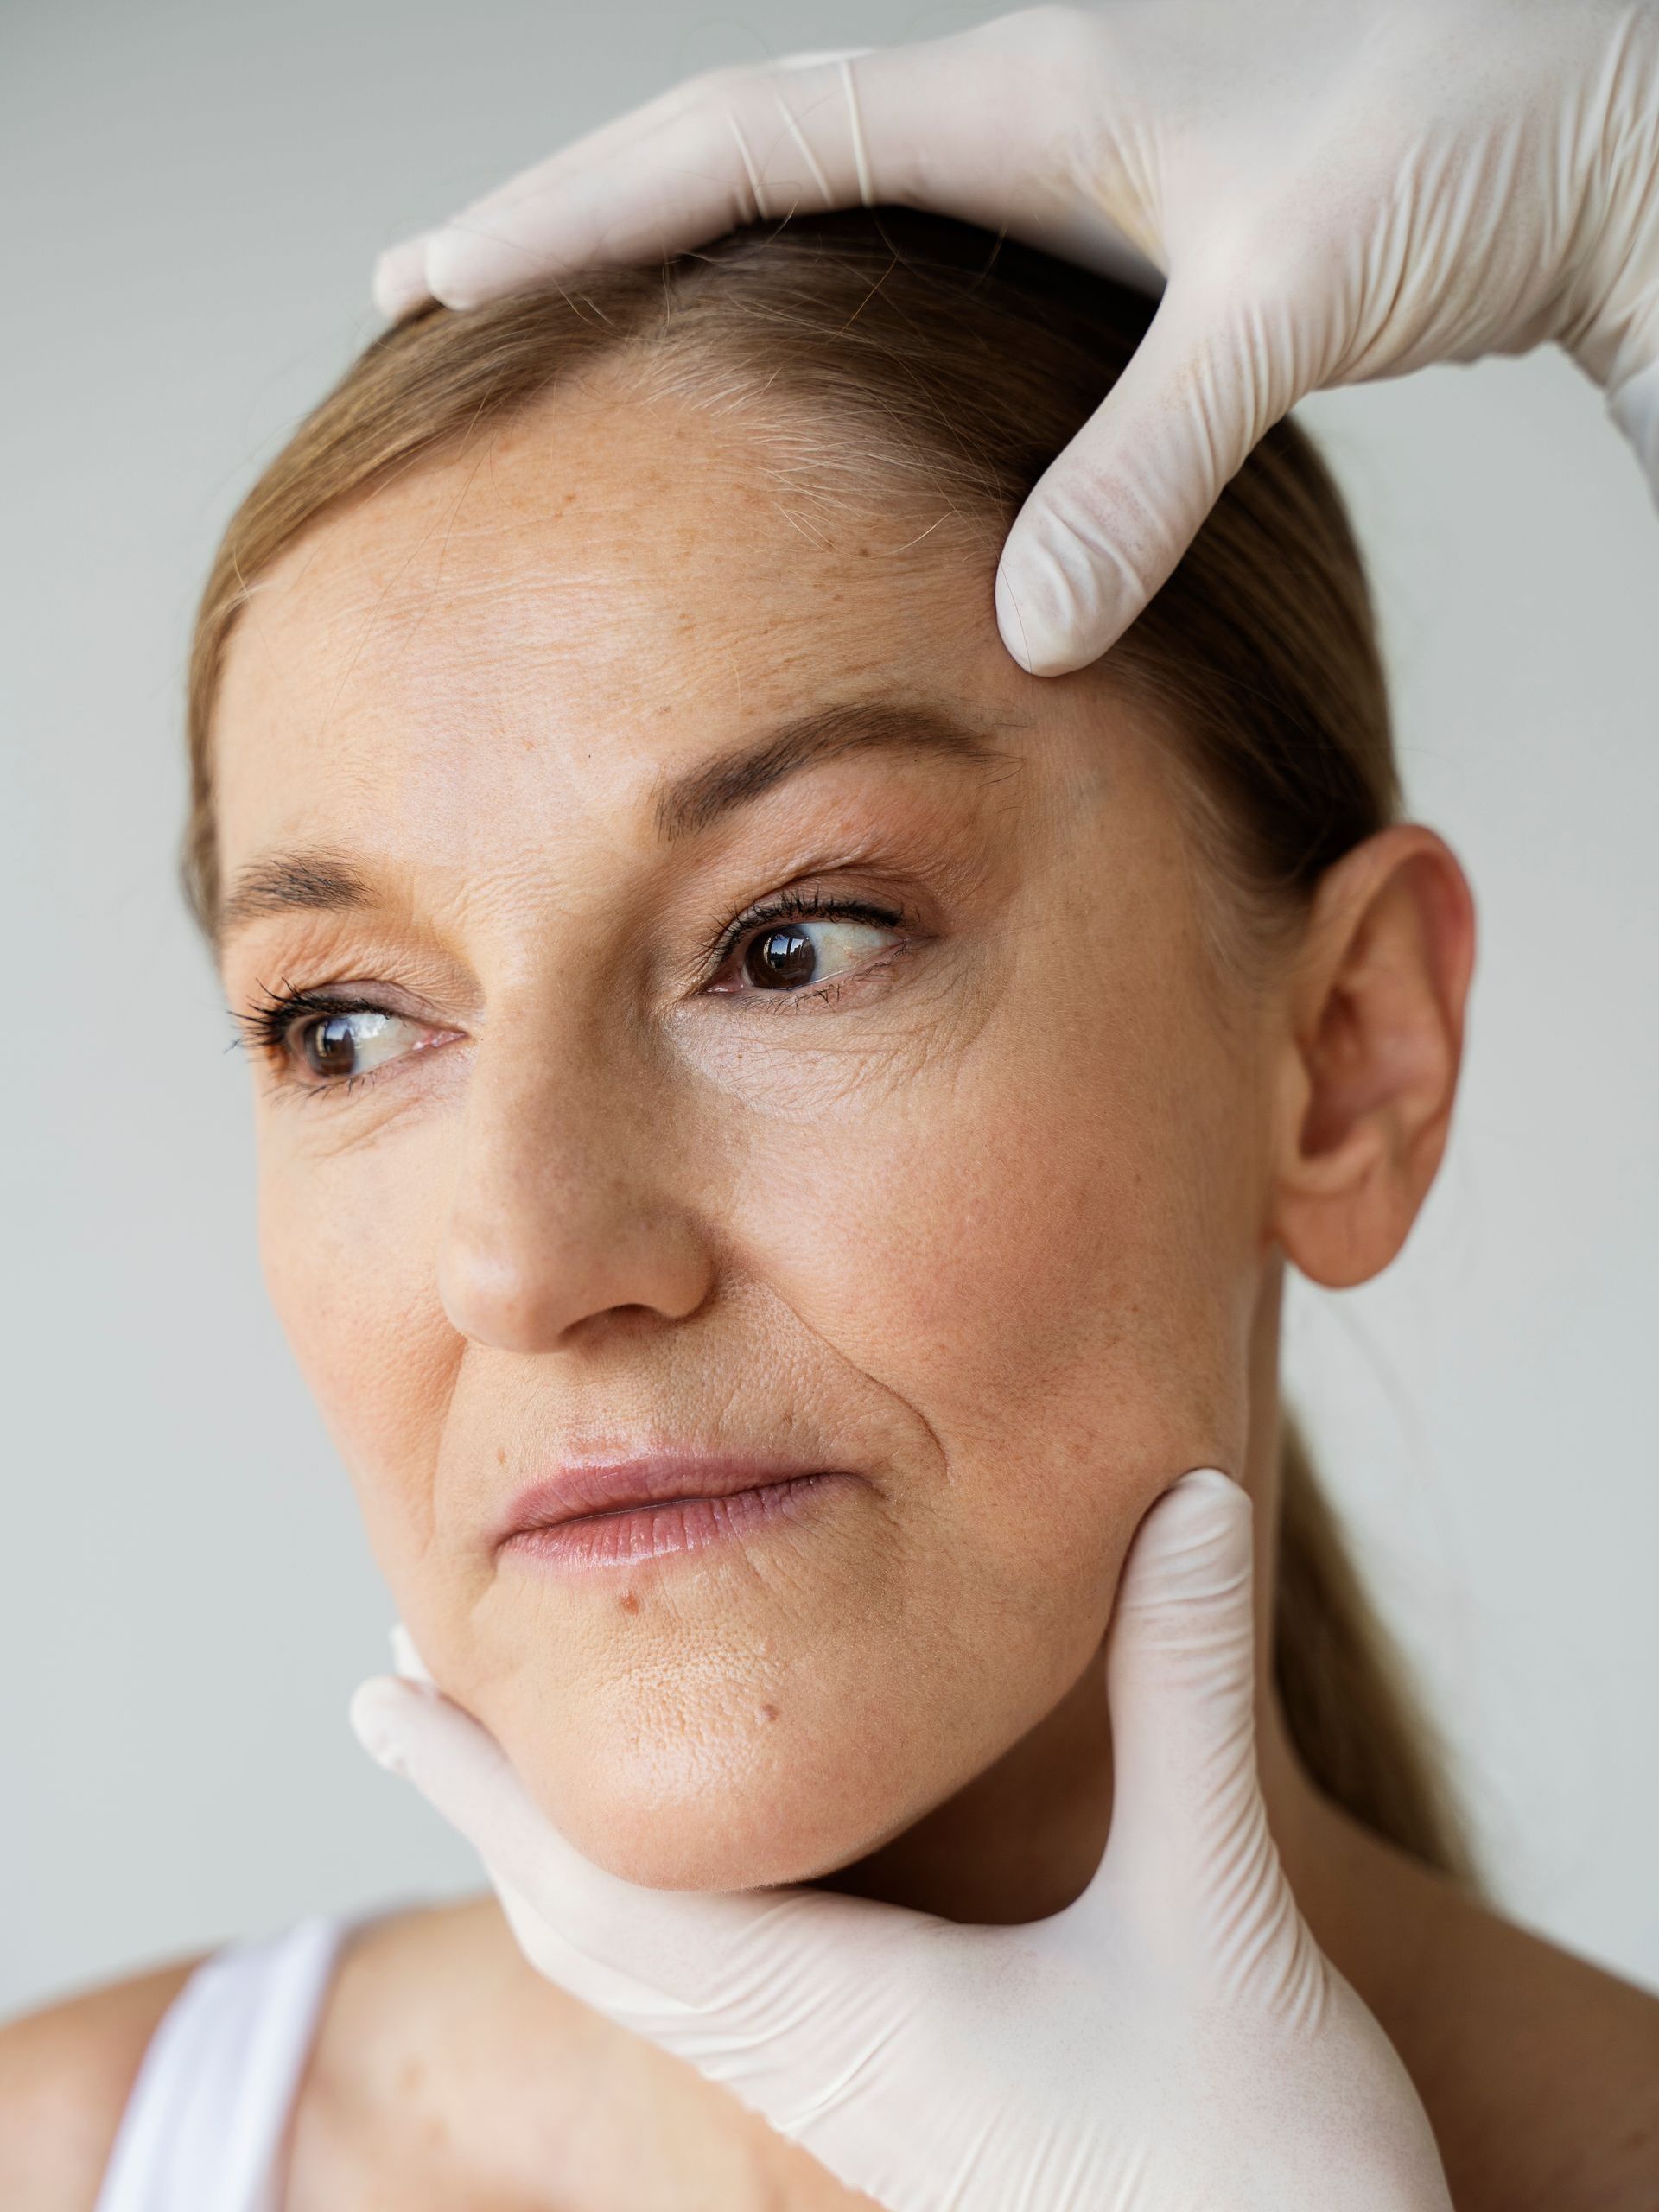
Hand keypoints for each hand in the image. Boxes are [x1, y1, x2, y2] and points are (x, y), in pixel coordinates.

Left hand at [351, 1470, 1452, 2208]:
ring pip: (649, 1974)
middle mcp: (817, 2061)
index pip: (599, 1881)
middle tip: (411, 1688)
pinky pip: (721, 2000)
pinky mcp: (906, 2114)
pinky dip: (655, 1909)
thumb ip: (1181, 1694)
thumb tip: (1187, 1492)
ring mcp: (855, 2100)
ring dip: (563, 1858)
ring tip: (518, 1761)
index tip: (377, 1685)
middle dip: (490, 1801)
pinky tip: (706, 1872)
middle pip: (588, 1929)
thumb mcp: (1217, 1908)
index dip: (479, 1777)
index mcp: (842, 2013)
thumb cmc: (1259, 2175)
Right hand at [370, 1, 1658, 676]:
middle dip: (580, 223)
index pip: (738, 138)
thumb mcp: (1293, 298)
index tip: (437, 268)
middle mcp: (1024, 110)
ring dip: (687, 265)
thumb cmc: (1474, 133)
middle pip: (738, 154)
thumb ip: (1149, 458)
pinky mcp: (1122, 232)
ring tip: (567, 342)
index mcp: (1026, 92)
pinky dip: (822, 319)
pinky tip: (792, 384)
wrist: (1601, 105)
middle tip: (434, 298)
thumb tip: (1025, 622)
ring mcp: (1067, 165)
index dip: (575, 207)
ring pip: (820, 207)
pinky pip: (920, 266)